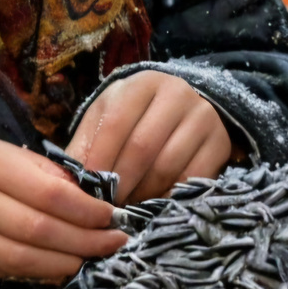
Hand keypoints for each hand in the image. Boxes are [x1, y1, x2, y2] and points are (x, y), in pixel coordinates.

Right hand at [0, 138, 125, 280]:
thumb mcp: (0, 154)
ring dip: (65, 262)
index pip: (47, 192)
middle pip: (39, 230)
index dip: (84, 209)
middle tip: (114, 242)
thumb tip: (88, 198)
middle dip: (84, 240)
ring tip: (91, 258)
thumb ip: (42, 173)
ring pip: (23, 259)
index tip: (110, 215)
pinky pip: (5, 273)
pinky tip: (59, 267)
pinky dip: (38, 273)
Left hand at [65, 71, 230, 204]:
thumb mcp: (108, 114)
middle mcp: (177, 94)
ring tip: (126, 206)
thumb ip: (88, 141)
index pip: (116, 122)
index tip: (86, 187)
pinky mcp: (220, 143)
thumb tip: (67, 178)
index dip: (99, 159)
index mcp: (142, 83)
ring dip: (142, 194)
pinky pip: (191, 181)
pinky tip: (153, 205)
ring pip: (167, 167)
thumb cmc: (136, 113)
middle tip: (105, 205)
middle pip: (142, 147)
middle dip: (120, 182)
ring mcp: (202, 118)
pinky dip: (168, 198)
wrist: (186, 106)